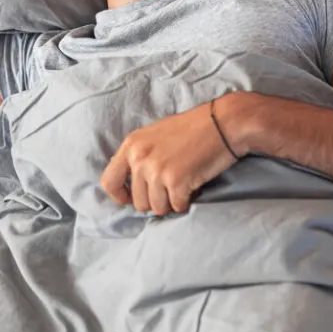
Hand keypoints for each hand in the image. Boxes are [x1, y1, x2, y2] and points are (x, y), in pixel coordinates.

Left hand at [100, 101, 238, 215]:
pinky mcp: (176, 182)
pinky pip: (176, 206)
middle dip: (155, 201)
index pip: (109, 182)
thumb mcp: (156, 134)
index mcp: (131, 145)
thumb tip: (134, 181)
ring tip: (184, 186)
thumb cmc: (194, 127)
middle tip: (171, 190)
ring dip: (171, 202)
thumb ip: (141, 155)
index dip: (121, 196)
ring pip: (157, 208)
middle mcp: (140, 159)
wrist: (223, 123)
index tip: (133, 198)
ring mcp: (157, 171)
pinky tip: (193, 187)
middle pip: (138, 202)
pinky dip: (186, 201)